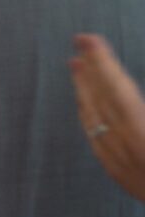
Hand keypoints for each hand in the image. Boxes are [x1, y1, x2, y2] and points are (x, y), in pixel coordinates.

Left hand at [70, 34, 144, 202]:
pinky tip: (87, 107)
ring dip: (85, 92)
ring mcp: (123, 166)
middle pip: (101, 103)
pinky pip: (97, 141)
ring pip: (94, 122)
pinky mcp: (123, 178)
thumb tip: (123, 87)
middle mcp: (129, 150)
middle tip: (79, 44)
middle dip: (90, 71)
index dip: (102, 62)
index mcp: (144, 136)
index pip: (117, 90)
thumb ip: (138, 105)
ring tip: (78, 67)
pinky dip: (90, 118)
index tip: (88, 39)